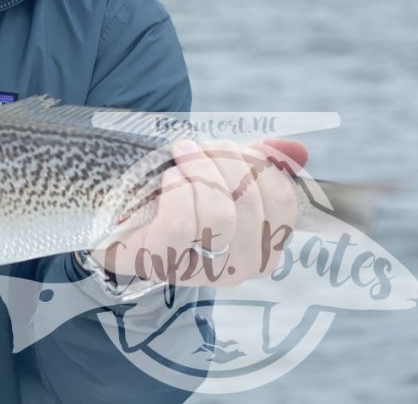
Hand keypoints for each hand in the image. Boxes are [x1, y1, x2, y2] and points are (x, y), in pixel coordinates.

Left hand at [91, 138, 306, 287]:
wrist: (121, 223)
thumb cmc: (179, 198)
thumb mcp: (222, 177)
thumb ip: (261, 165)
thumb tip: (296, 151)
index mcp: (265, 246)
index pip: (283, 200)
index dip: (259, 162)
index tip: (231, 147)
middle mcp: (241, 267)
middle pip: (249, 200)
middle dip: (223, 159)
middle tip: (198, 146)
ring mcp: (202, 271)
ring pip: (219, 213)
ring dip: (198, 170)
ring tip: (180, 155)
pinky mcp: (164, 264)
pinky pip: (183, 224)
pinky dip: (177, 191)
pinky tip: (168, 178)